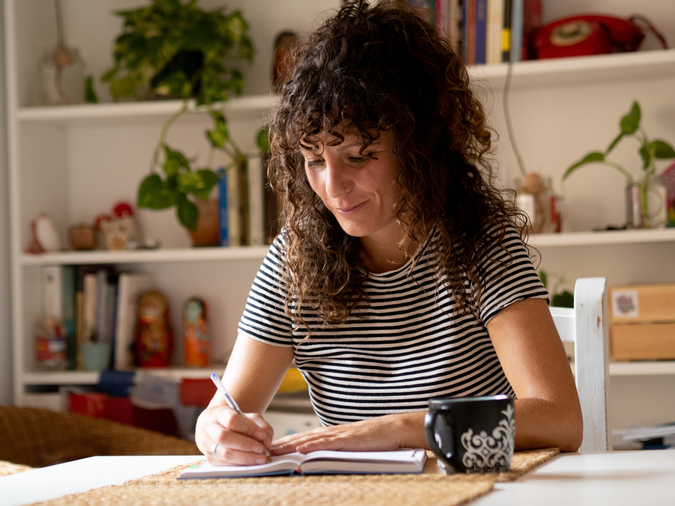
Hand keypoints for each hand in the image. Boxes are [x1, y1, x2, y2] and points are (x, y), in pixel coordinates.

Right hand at [195, 403, 273, 465]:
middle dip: (245, 445)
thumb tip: (266, 442)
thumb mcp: (249, 417)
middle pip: (224, 437)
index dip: (248, 428)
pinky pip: (225, 465)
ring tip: (260, 459)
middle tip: (261, 449)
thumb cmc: (236, 421)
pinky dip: (241, 464)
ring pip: (224, 453)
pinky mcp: (210, 459)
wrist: (216, 426)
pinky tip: (251, 463)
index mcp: (219, 414)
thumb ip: (261, 426)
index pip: (232, 420)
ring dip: (245, 458)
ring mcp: (207, 445)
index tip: (261, 435)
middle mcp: (209, 428)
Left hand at [271, 413, 424, 454]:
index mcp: (334, 434)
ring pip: (309, 440)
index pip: (306, 438)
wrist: (396, 429)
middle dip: (283, 444)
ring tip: (274, 451)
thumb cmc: (379, 440)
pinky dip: (310, 447)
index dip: (288, 443)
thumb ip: (339, 450)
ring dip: (290, 446)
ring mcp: (339, 435)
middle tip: (264, 450)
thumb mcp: (354, 446)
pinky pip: (325, 444)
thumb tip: (324, 459)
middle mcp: (333, 432)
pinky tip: (299, 450)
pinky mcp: (347, 440)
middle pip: (302, 438)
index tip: (272, 448)